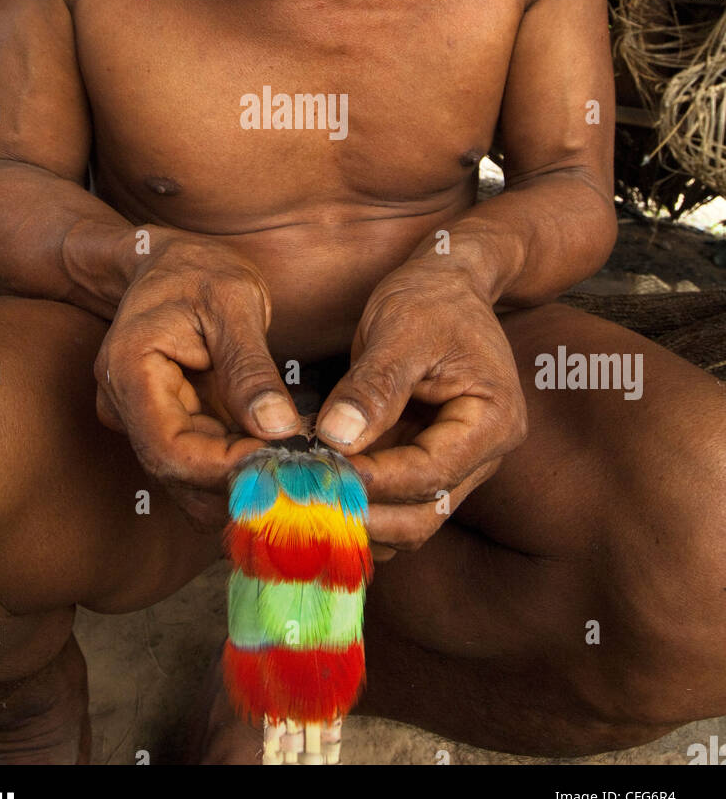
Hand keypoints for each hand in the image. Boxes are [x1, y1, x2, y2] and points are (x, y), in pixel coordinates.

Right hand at [93, 234, 299, 525]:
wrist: (173, 260)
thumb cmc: (200, 270)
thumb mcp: (234, 303)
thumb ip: (250, 368)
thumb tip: (279, 429)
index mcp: (128, 369)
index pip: (169, 447)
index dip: (224, 467)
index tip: (281, 462)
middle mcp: (123, 404)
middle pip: (177, 471)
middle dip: (238, 479)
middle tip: (300, 472)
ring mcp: (140, 418)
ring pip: (188, 477)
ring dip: (240, 478)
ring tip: (296, 461)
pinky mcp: (164, 423)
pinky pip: (198, 460)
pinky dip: (237, 464)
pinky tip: (277, 454)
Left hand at [315, 259, 527, 554]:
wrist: (447, 281)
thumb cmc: (431, 298)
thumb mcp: (400, 330)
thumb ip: (373, 387)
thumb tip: (337, 438)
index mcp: (493, 422)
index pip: (431, 474)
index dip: (376, 481)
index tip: (322, 475)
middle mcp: (483, 454)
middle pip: (425, 513)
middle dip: (367, 514)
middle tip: (307, 504)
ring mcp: (457, 461)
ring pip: (409, 517)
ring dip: (360, 514)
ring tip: (305, 501)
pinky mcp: (426, 459)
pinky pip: (394, 496)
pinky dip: (359, 499)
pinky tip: (317, 487)